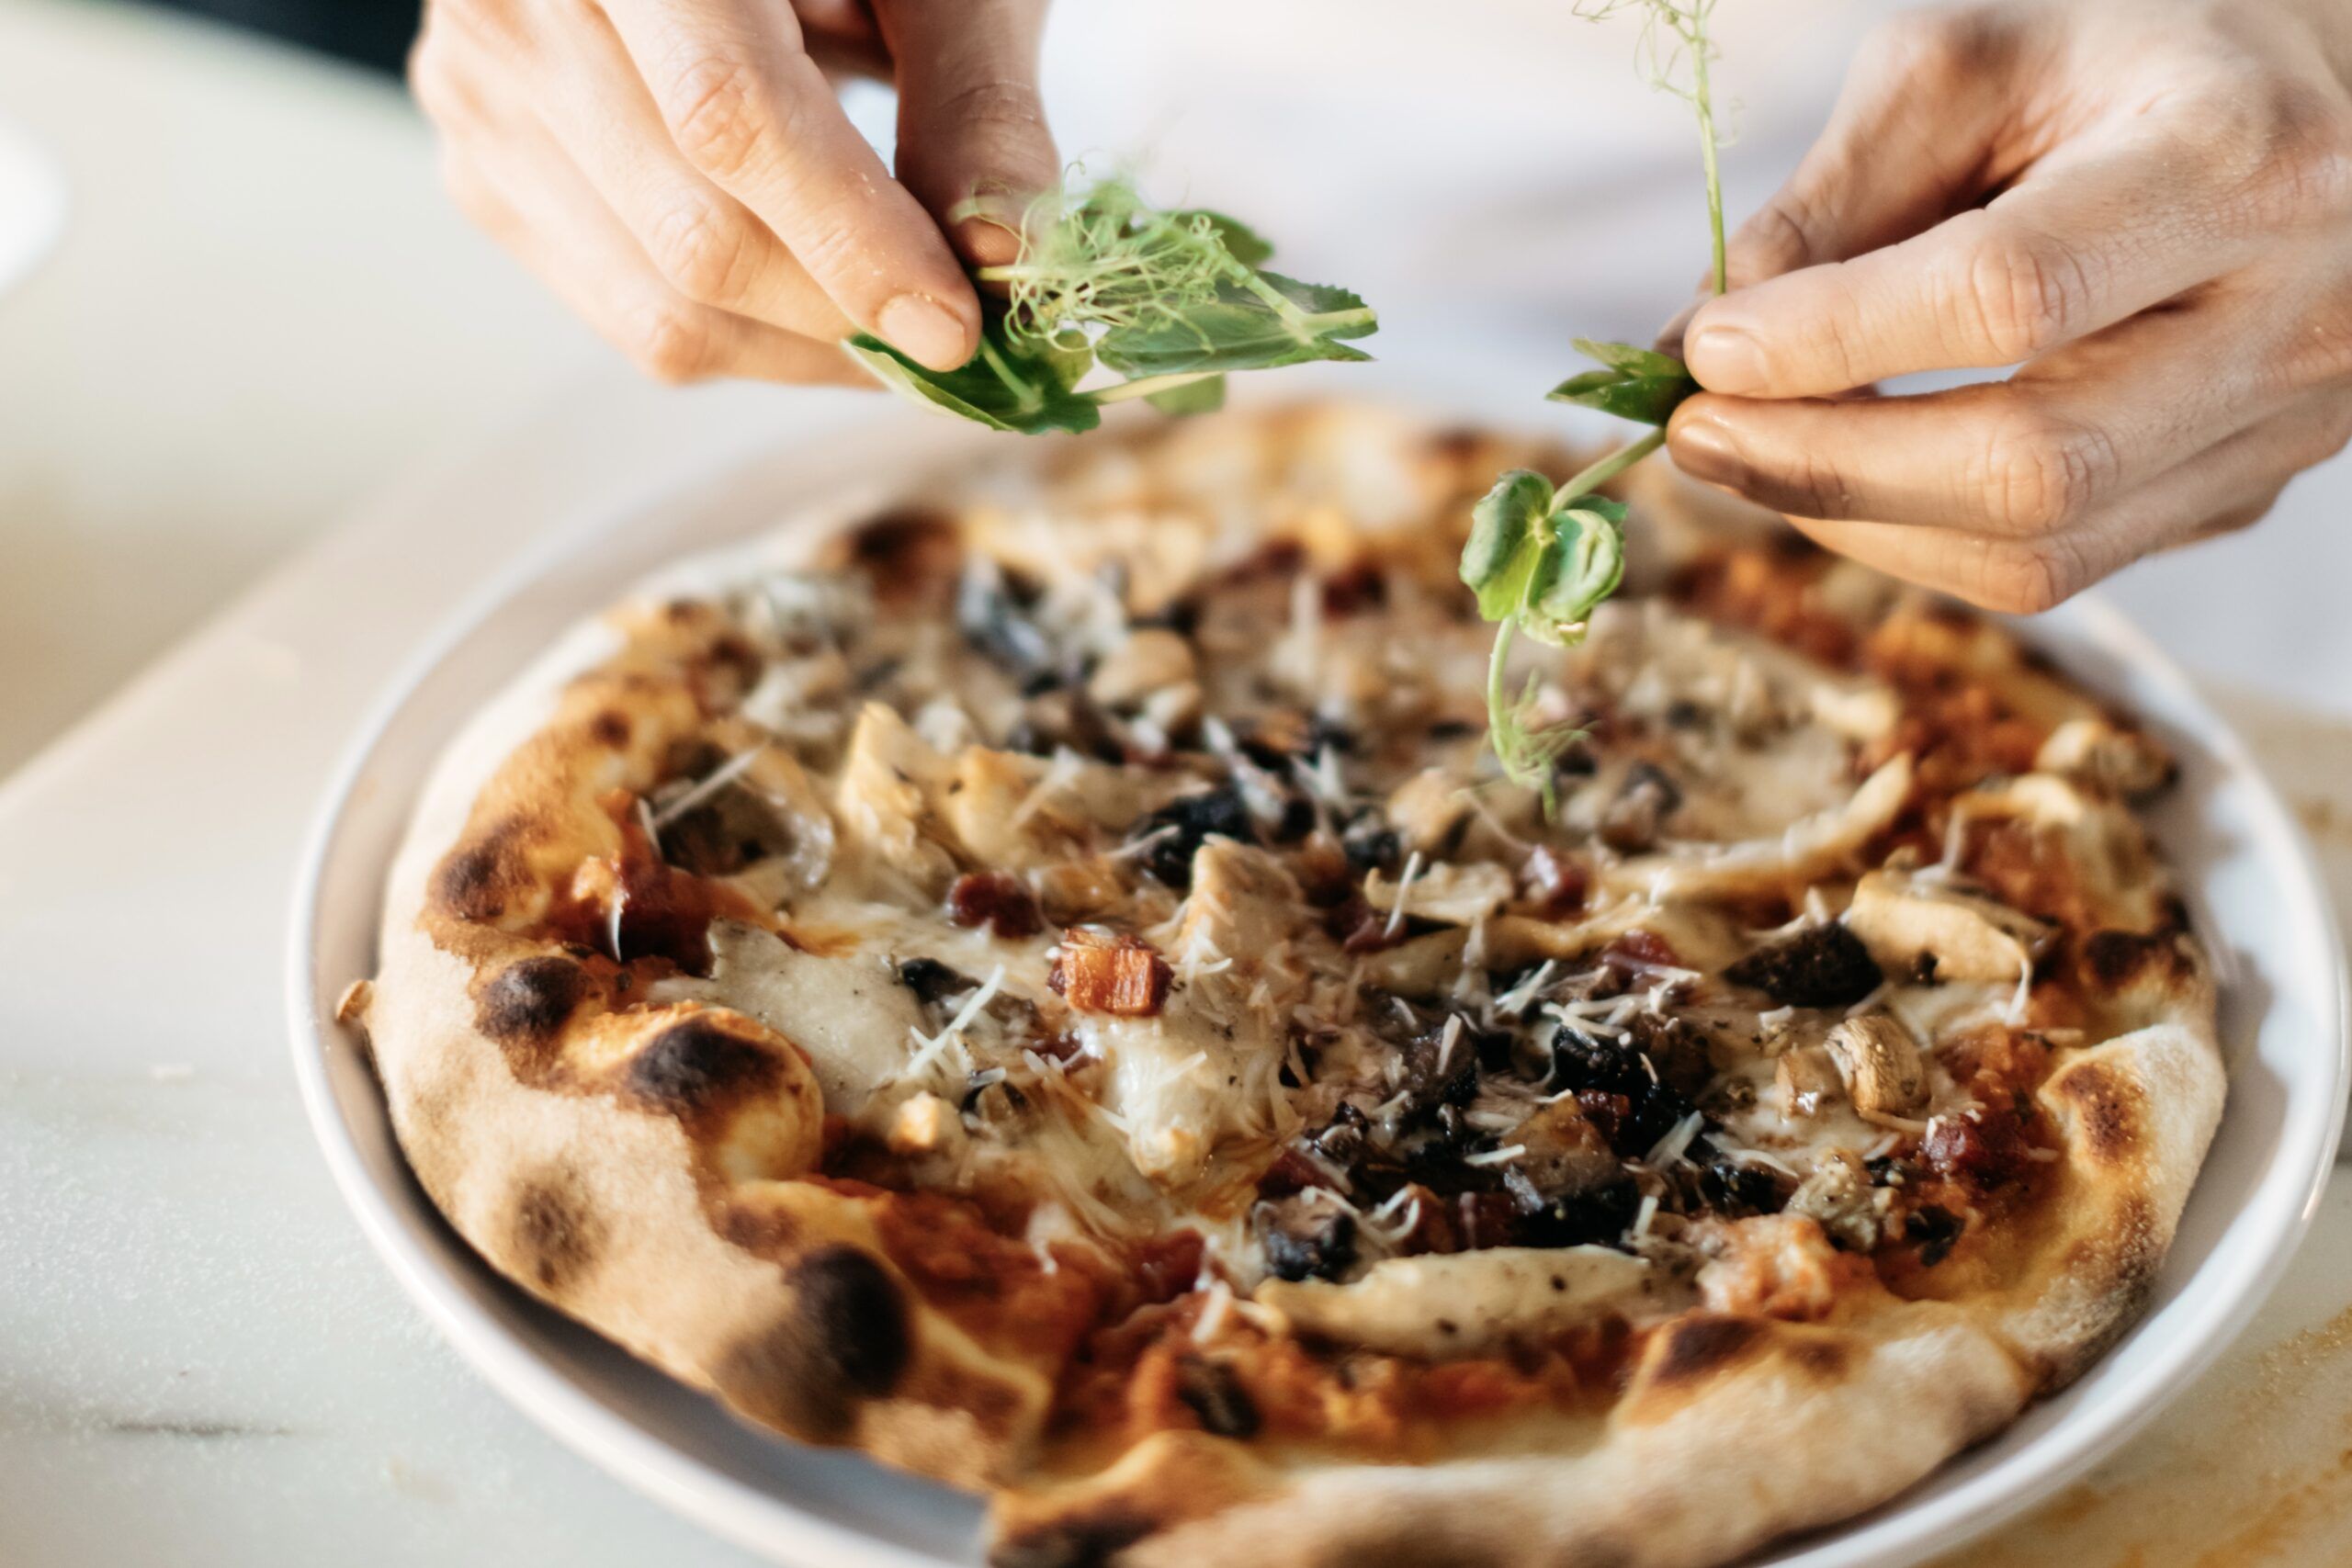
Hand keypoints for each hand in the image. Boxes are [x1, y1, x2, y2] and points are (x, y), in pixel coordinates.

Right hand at [411, 0, 1055, 384]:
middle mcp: (518, 6)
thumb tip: (1007, 257)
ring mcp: (481, 98)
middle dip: (848, 317)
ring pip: (663, 308)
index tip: (958, 324)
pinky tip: (821, 293)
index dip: (853, 238)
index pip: (731, 115)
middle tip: (962, 341)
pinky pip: (633, 316)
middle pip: (697, 237)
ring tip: (901, 318)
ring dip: (809, 348)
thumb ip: (973, 96)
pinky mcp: (485, 173)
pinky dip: (752, 338)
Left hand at [1665, 0, 2351, 611]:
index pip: (2006, 296)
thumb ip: (1835, 196)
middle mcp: (2291, 311)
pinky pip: (2060, 566)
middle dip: (1826, 466)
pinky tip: (1851, 474)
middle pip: (2029, 466)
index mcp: (2230, 158)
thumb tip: (1701, 343)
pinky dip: (1920, 537)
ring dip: (1856, 523)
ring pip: (2038, 553)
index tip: (1705, 353)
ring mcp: (2282, 423)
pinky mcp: (2245, 491)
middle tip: (1698, 435)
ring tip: (1751, 456)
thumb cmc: (2128, 61)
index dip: (1831, 341)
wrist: (2326, 107)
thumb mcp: (1973, 66)